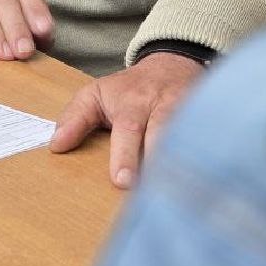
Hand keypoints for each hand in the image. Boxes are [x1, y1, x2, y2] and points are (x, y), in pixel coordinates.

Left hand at [49, 54, 203, 188]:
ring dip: (182, 170)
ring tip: (175, 200)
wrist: (174, 65)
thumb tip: (56, 146)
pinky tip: (206, 187)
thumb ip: (75, 118)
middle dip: (157, 166)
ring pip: (188, 142)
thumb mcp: (96, 94)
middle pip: (163, 137)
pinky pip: (209, 145)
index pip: (129, 129)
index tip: (122, 181)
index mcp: (133, 104)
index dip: (126, 155)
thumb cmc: (130, 89)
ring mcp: (189, 116)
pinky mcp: (208, 123)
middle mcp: (164, 109)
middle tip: (148, 197)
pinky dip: (208, 166)